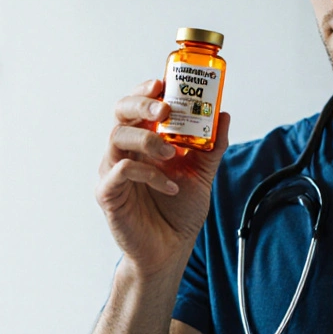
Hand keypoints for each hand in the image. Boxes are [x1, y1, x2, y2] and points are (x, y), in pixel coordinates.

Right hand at [96, 79, 230, 276]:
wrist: (170, 250)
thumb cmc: (179, 211)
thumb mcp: (202, 173)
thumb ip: (211, 145)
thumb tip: (223, 114)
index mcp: (142, 141)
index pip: (135, 105)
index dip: (144, 90)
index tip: (162, 83)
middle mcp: (123, 152)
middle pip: (119, 113)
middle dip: (140, 104)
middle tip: (164, 108)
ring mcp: (112, 171)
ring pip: (117, 138)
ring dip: (147, 139)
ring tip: (172, 153)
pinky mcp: (108, 194)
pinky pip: (121, 172)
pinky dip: (148, 173)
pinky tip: (170, 184)